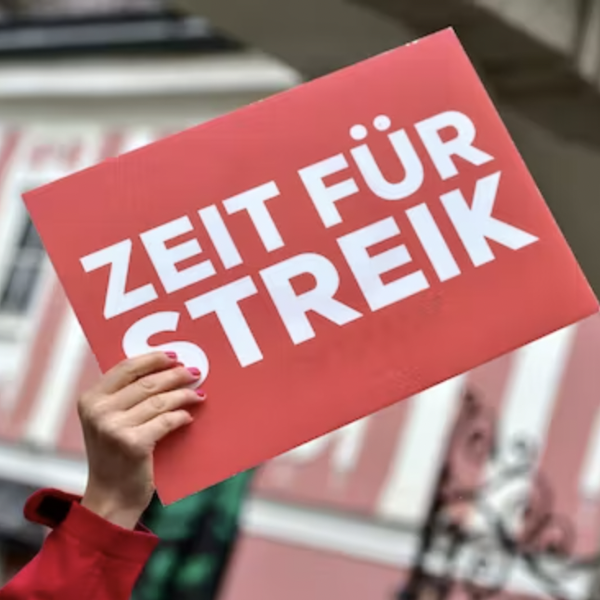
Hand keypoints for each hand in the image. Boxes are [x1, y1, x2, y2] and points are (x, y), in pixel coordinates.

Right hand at [78, 352, 205, 529]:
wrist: (111, 499)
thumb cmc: (115, 456)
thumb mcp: (108, 422)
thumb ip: (124, 397)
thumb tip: (164, 369)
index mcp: (90, 399)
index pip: (125, 368)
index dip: (152, 359)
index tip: (173, 356)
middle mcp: (99, 411)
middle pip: (147, 382)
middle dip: (174, 375)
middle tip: (194, 372)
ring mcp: (114, 428)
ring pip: (159, 400)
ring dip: (183, 395)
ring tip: (198, 393)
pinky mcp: (133, 444)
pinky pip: (166, 421)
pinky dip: (181, 416)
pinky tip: (189, 415)